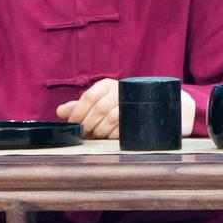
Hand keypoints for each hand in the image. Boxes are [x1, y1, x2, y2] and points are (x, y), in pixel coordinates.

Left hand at [57, 80, 199, 139]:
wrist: (162, 107)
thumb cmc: (122, 106)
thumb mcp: (102, 102)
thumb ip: (81, 107)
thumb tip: (60, 112)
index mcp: (108, 85)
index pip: (90, 96)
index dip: (79, 111)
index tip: (74, 124)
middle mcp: (122, 89)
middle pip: (100, 108)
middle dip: (90, 124)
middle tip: (86, 134)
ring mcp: (134, 102)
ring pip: (113, 117)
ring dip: (101, 130)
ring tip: (98, 136)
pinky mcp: (144, 114)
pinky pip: (126, 126)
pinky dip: (114, 134)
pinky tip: (110, 138)